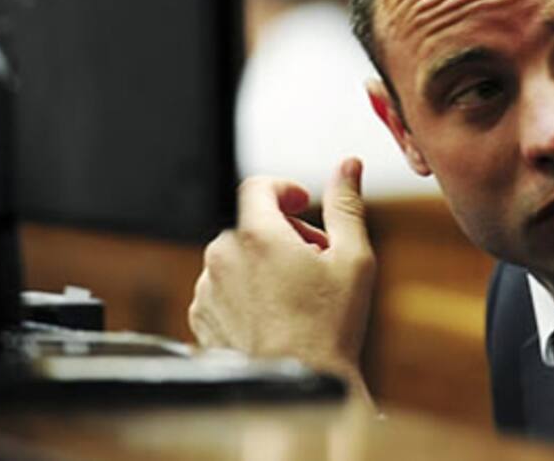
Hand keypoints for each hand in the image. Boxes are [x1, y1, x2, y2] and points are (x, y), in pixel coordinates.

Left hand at [188, 158, 375, 399]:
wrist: (298, 386)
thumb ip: (347, 204)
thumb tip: (348, 166)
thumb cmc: (328, 327)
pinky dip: (248, 292)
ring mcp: (207, 289)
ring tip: (300, 295)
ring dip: (266, 264)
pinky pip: (224, 288)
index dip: (286, 189)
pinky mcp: (201, 318)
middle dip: (286, 234)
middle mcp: (222, 256)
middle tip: (319, 261)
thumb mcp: (353, 258)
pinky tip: (278, 316)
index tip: (305, 204)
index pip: (259, 186)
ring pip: (238, 257)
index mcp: (256, 234)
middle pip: (252, 224)